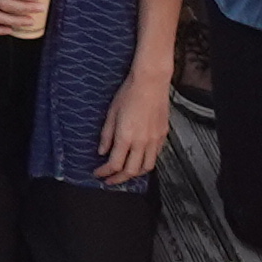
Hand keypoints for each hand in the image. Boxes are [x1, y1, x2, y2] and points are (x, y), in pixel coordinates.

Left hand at [99, 60, 174, 183]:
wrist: (151, 82)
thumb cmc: (130, 92)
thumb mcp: (111, 113)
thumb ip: (106, 135)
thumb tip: (102, 150)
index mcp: (126, 136)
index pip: (114, 164)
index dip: (104, 172)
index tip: (98, 173)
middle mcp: (142, 142)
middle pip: (130, 171)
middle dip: (118, 179)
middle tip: (110, 180)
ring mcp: (154, 140)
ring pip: (146, 168)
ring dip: (134, 174)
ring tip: (125, 173)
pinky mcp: (162, 136)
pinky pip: (155, 156)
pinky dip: (146, 163)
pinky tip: (139, 159)